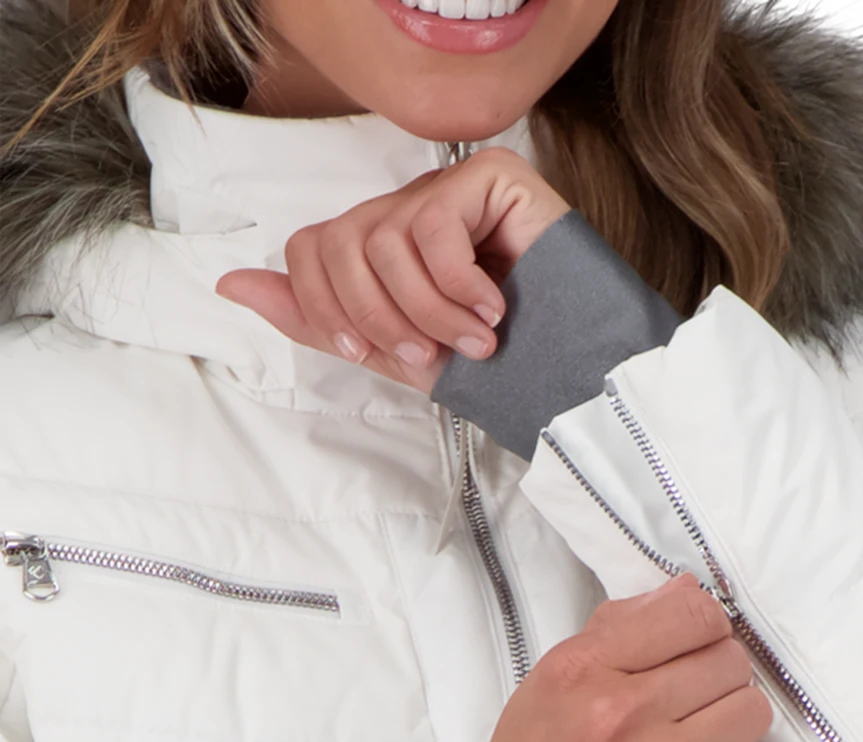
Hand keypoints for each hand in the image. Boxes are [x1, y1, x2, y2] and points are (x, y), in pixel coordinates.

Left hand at [214, 148, 571, 393]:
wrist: (566, 376)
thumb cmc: (493, 367)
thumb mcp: (387, 352)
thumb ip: (312, 316)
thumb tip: (231, 284)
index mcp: (381, 246)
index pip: (312, 248)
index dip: (330, 309)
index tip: (378, 354)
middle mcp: (408, 210)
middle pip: (339, 242)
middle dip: (376, 316)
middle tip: (428, 354)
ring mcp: (449, 190)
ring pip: (385, 239)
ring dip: (428, 312)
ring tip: (474, 341)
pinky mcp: (490, 179)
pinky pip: (433, 225)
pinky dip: (459, 285)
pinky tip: (494, 308)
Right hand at [471, 573, 773, 741]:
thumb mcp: (545, 693)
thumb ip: (614, 635)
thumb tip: (681, 592)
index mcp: (579, 670)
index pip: (688, 611)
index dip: (705, 627)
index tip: (699, 646)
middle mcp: (618, 711)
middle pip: (728, 660)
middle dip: (717, 680)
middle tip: (690, 706)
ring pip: (749, 712)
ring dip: (729, 728)